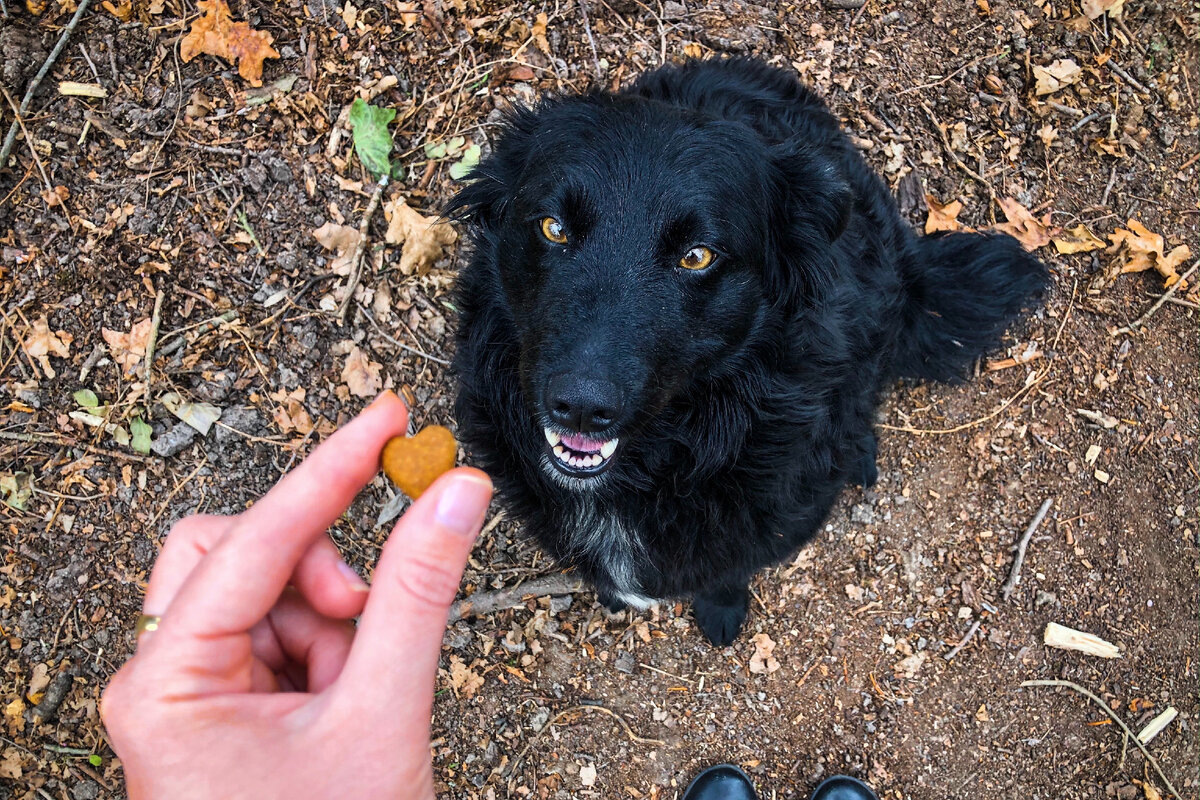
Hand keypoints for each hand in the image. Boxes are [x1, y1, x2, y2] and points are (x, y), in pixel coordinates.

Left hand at [101, 392, 492, 798]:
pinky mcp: (223, 700)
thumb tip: (453, 495)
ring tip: (356, 687)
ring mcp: (192, 690)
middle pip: (237, 551)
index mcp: (167, 686)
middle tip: (362, 613)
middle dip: (314, 570)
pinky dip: (324, 644)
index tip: (383, 418)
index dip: (329, 470)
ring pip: (264, 587)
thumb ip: (417, 592)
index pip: (254, 539)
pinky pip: (278, 627)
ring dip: (326, 618)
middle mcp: (163, 680)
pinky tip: (343, 698)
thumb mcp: (382, 713)